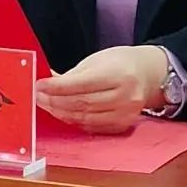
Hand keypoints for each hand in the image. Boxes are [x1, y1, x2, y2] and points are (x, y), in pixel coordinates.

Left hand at [35, 45, 167, 133]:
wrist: (149, 74)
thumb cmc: (121, 63)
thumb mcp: (98, 60)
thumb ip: (73, 74)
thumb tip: (47, 83)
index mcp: (119, 74)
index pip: (81, 84)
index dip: (56, 87)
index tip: (39, 86)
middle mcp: (125, 96)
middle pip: (81, 104)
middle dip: (55, 101)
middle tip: (38, 97)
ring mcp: (125, 114)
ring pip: (84, 118)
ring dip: (61, 113)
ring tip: (47, 104)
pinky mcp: (123, 126)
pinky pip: (92, 127)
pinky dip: (75, 121)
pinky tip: (63, 113)